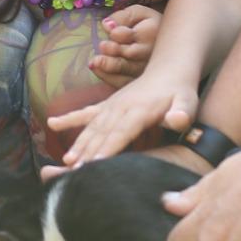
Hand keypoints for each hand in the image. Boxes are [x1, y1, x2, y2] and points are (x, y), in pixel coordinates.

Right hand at [48, 74, 192, 169]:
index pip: (121, 133)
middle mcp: (120, 107)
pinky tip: (52, 124)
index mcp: (139, 110)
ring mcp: (112, 105)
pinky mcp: (108, 105)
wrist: (170, 68)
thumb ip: (183, 111)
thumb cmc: (180, 91)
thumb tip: (177, 120)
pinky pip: (86, 112)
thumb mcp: (187, 101)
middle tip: (74, 172)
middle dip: (88, 153)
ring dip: (79, 144)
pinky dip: (69, 118)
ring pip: (92, 127)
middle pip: (101, 133)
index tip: (94, 165)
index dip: (107, 149)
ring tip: (67, 162)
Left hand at [93, 3, 160, 77]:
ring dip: (109, 67)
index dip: (122, 34)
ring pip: (126, 71)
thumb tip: (106, 26)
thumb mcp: (140, 13)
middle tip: (102, 46)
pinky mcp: (139, 81)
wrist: (168, 46)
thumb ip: (123, 17)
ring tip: (94, 62)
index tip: (113, 33)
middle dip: (115, 51)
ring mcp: (146, 70)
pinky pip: (124, 82)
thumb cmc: (149, 26)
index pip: (135, 35)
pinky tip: (96, 69)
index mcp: (151, 33)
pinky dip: (109, 77)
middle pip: (131, 55)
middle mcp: (150, 54)